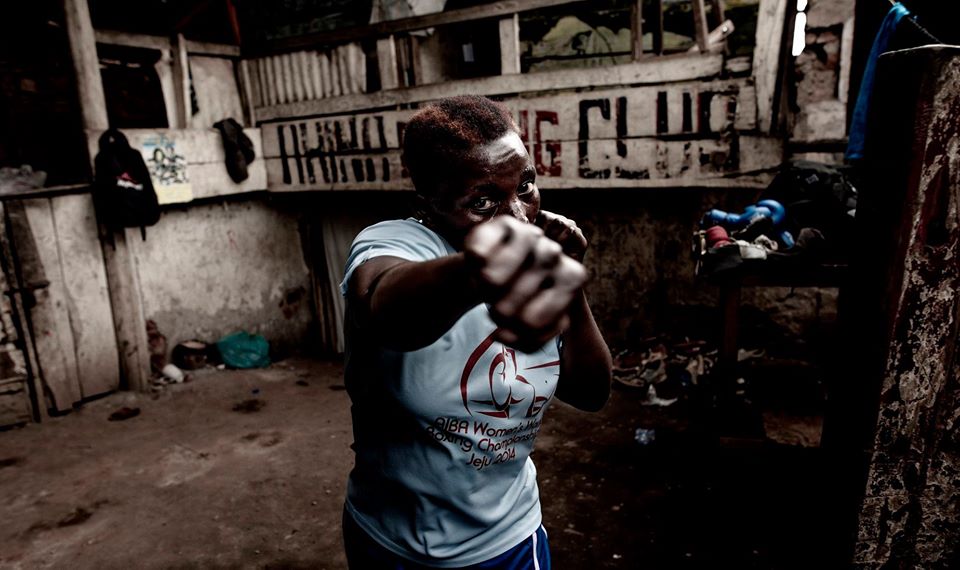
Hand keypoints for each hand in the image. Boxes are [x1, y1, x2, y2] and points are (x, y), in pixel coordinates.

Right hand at [465, 216, 586, 350]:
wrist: (489, 276)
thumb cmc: (513, 302)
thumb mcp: (525, 329)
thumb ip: (526, 341)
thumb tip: (504, 335)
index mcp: (570, 278)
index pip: (558, 303)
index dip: (531, 324)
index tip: (511, 331)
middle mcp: (555, 254)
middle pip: (532, 282)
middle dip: (508, 307)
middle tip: (496, 314)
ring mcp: (532, 236)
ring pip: (510, 265)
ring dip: (492, 284)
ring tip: (485, 290)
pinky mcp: (507, 224)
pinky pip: (490, 244)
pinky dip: (480, 255)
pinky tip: (477, 263)